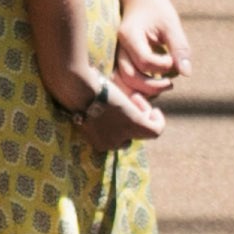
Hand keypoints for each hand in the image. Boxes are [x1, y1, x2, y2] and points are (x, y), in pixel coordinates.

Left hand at [44, 59, 164, 150]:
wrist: (76, 89)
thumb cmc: (75, 91)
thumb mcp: (84, 104)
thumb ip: (95, 109)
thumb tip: (98, 98)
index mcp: (94, 140)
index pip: (114, 139)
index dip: (120, 126)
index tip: (120, 110)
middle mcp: (108, 144)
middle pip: (128, 138)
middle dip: (133, 121)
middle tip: (131, 101)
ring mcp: (122, 137)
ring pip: (143, 132)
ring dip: (143, 115)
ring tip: (136, 98)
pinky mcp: (134, 125)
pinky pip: (155, 130)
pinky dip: (158, 120)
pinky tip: (155, 109)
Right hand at [113, 0, 189, 97]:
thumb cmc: (156, 9)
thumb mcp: (171, 24)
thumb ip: (179, 47)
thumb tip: (187, 73)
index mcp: (129, 35)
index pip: (144, 61)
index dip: (162, 66)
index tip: (172, 59)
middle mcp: (118, 47)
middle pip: (129, 77)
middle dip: (152, 86)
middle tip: (171, 83)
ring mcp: (117, 55)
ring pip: (124, 82)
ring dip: (145, 90)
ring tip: (164, 84)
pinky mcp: (121, 60)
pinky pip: (125, 81)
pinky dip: (139, 88)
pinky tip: (155, 84)